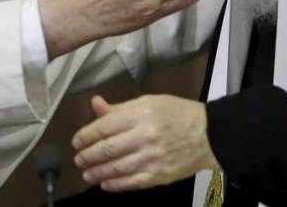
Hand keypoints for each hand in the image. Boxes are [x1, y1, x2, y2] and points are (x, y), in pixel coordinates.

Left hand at [72, 94, 220, 191]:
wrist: (210, 135)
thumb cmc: (178, 114)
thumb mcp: (149, 102)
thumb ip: (121, 107)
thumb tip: (96, 104)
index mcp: (141, 114)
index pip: (105, 126)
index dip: (86, 135)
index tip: (76, 141)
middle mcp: (145, 136)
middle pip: (108, 149)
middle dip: (88, 156)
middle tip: (78, 159)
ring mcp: (152, 158)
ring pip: (116, 168)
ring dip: (97, 172)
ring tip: (86, 173)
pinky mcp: (159, 176)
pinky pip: (131, 183)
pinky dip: (115, 184)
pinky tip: (105, 183)